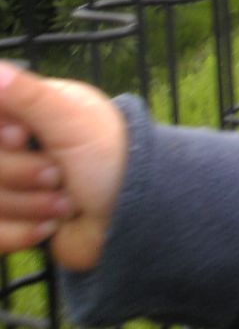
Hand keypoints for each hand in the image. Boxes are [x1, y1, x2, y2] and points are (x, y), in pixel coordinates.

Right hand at [0, 61, 127, 271]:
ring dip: (32, 206)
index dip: (2, 134)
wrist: (136, 212)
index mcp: (29, 113)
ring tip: (67, 201)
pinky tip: (53, 225)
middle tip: (60, 174)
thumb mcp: (72, 120)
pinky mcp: (15, 222)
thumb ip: (29, 95)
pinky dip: (22, 233)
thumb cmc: (112, 156)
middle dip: (24, 175)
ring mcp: (14, 186)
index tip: (23, 137)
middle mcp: (17, 147)